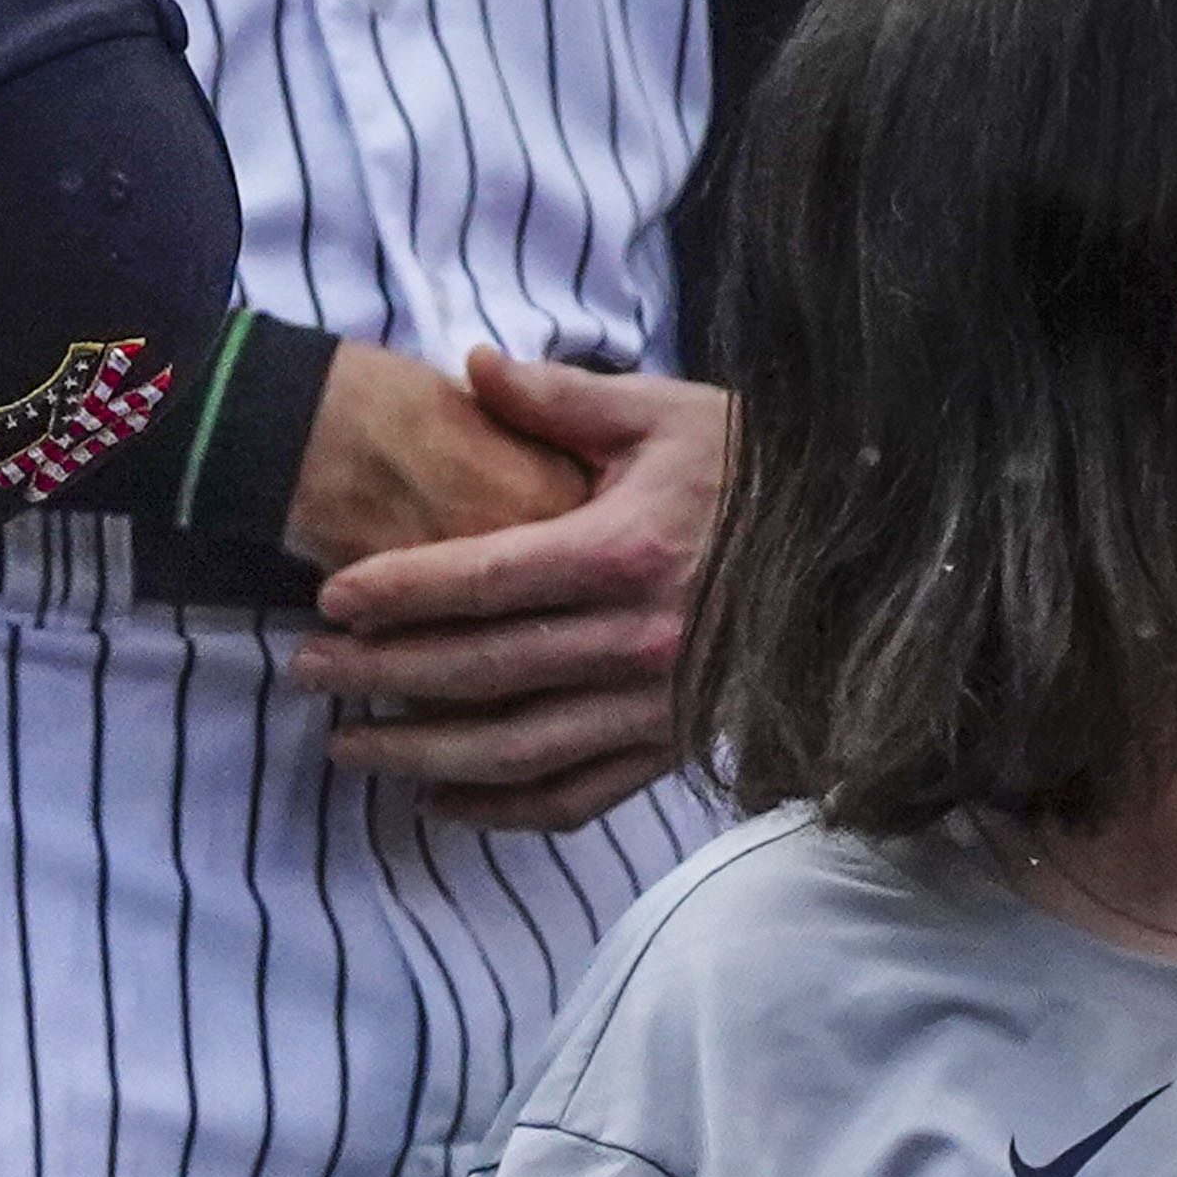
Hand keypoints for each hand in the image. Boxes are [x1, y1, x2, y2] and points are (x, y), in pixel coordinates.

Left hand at [292, 352, 733, 832]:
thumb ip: (561, 398)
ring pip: (511, 750)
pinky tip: (438, 799)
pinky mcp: (672, 749)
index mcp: (625, 553)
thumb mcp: (668, 415)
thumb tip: (471, 366)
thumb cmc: (758, 471)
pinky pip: (573, 798)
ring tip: (345, 746)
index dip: (396, 592)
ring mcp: (655, 709)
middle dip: (379, 676)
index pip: (481, 580)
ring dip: (418, 755)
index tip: (330, 599)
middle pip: (477, 671)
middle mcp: (636, 642)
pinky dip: (499, 810)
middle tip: (307, 672)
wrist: (870, 545)